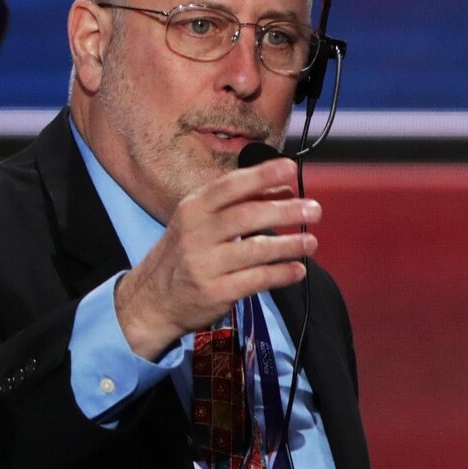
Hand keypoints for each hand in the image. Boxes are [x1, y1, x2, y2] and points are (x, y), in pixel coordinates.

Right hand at [114, 158, 320, 360]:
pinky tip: (298, 270)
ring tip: (311, 242)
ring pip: (255, 249)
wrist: (152, 300)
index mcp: (194, 208)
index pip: (230, 186)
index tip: (291, 168)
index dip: (262, 175)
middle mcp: (196, 233)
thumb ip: (242, 203)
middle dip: (286, 211)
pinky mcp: (215, 292)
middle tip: (315, 210)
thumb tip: (286, 190)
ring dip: (289, 245)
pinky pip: (256, 280)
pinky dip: (282, 274)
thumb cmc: (185, 252)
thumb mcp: (202, 222)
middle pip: (247, 216)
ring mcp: (204, 264)